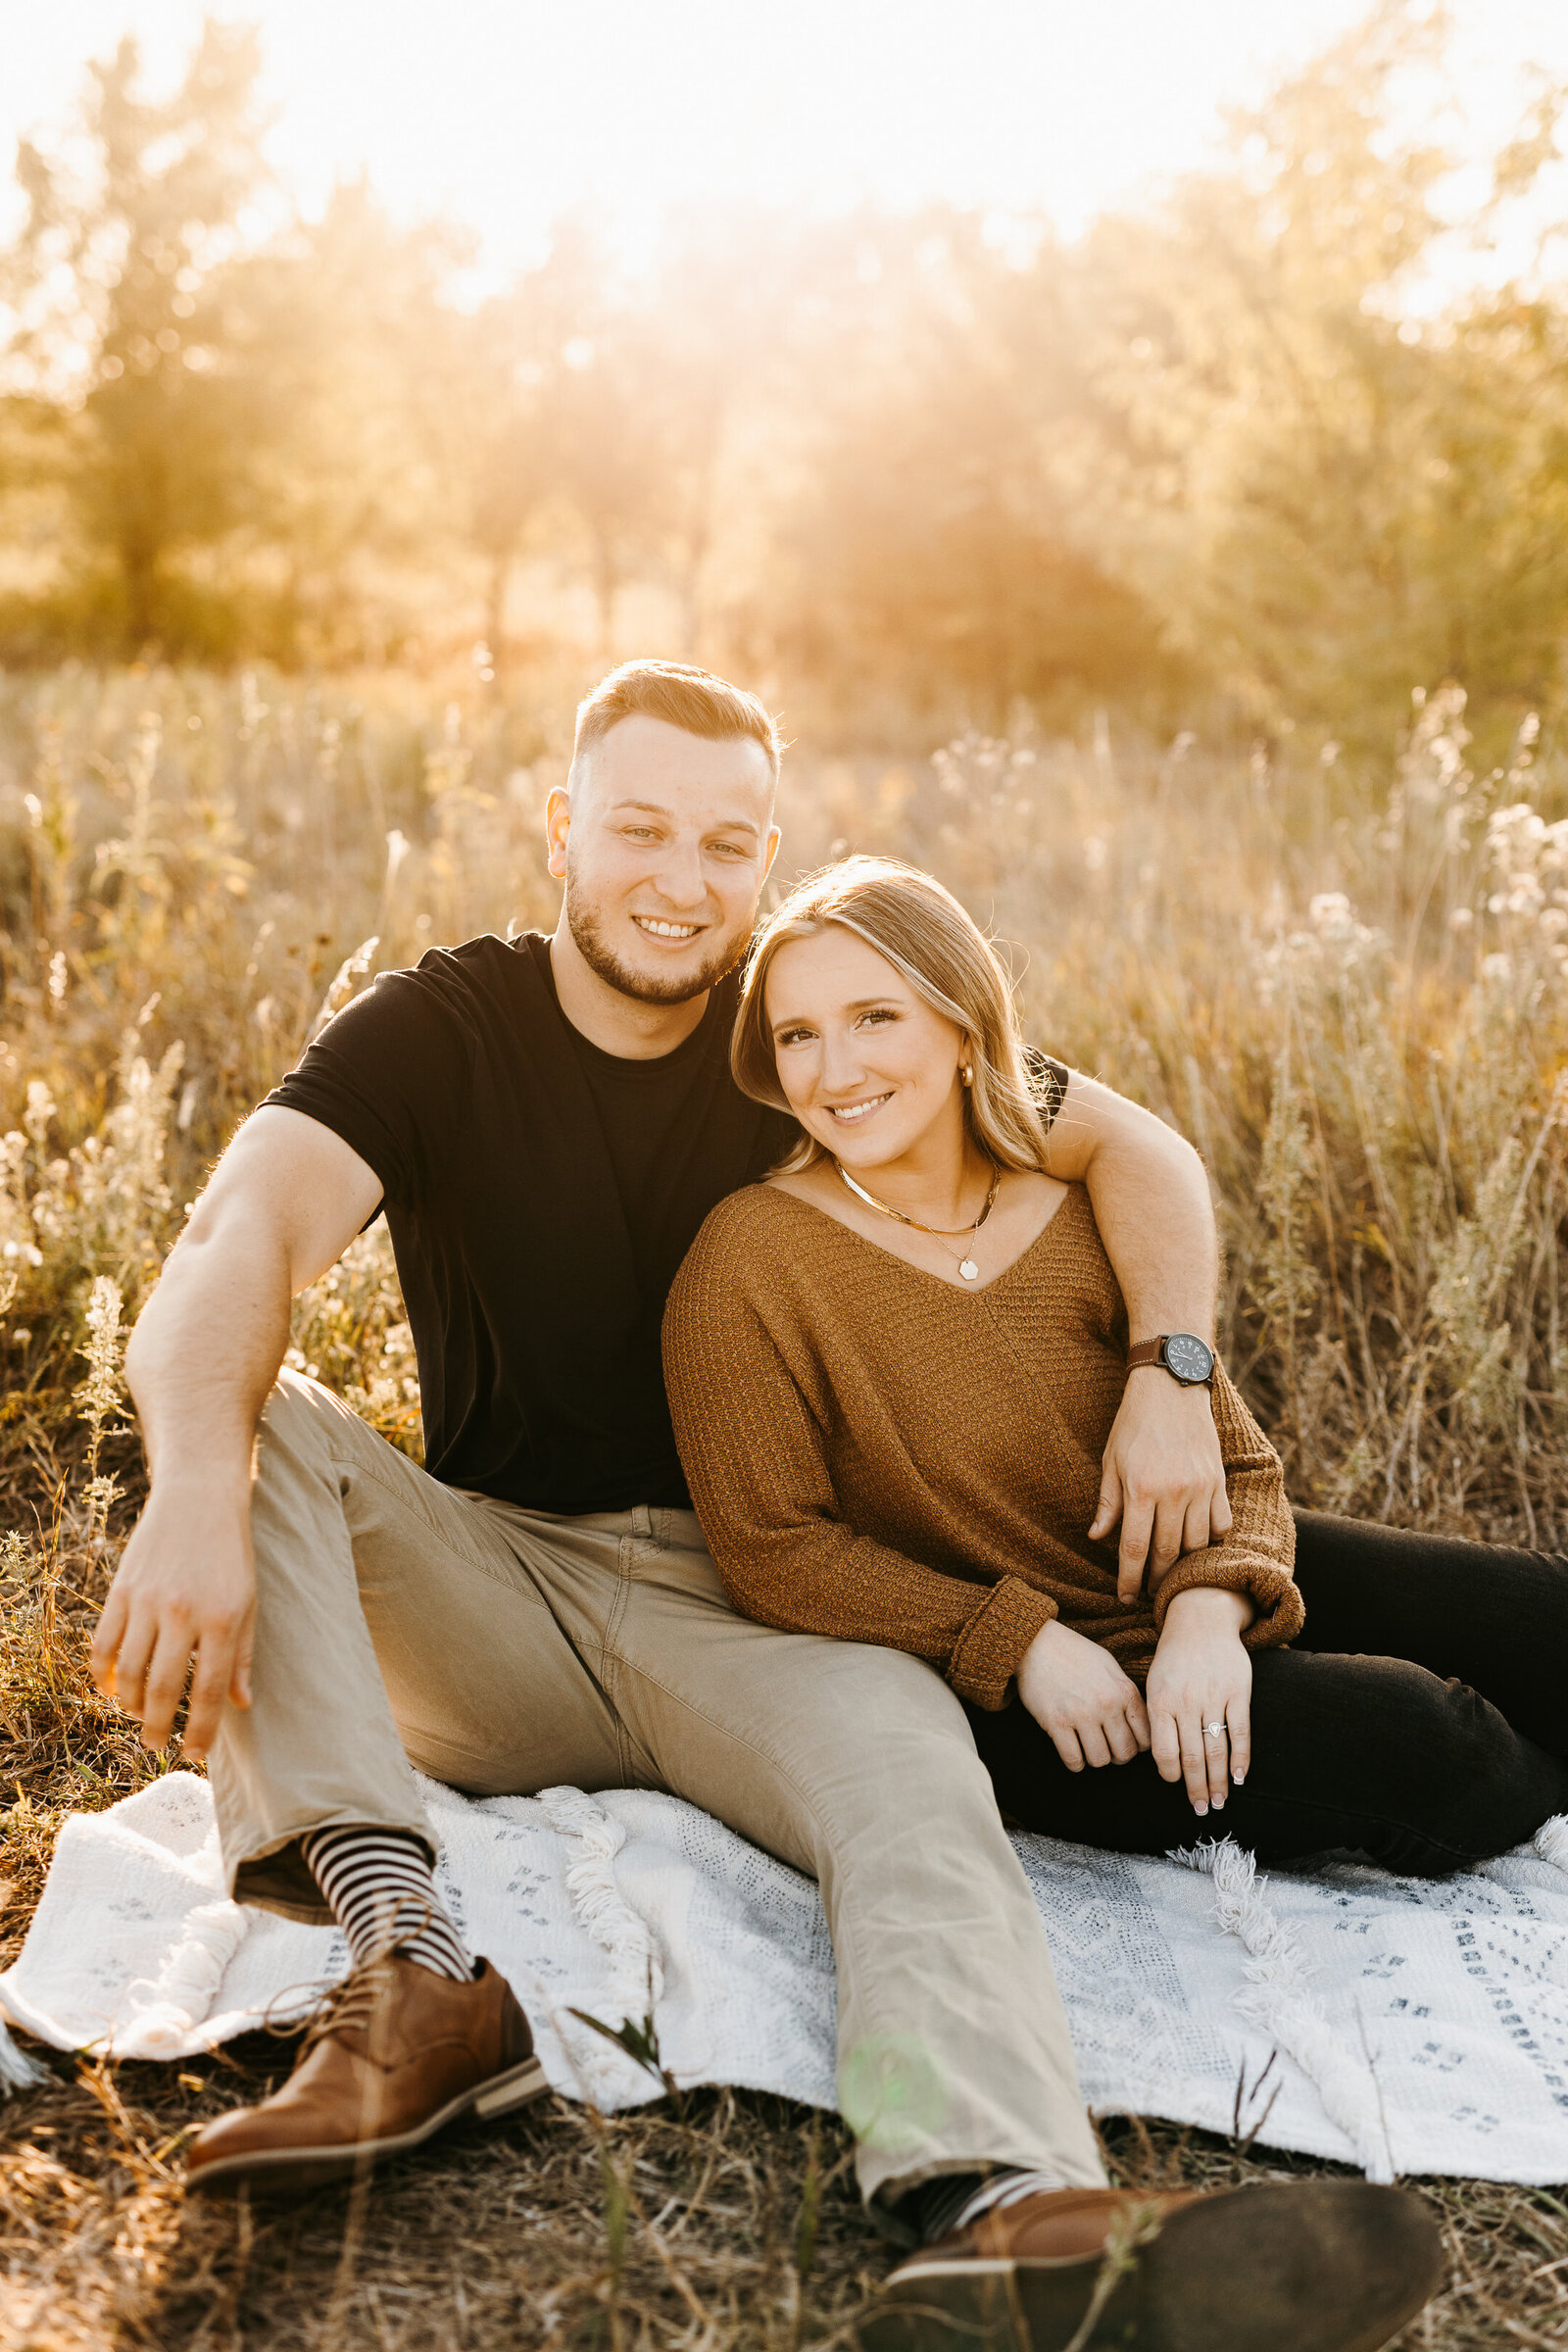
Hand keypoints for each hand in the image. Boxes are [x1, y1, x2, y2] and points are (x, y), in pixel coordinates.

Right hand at [89, 1472, 255, 1761]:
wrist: (199, 1498)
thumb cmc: (231, 1555)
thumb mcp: (249, 1602)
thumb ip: (243, 1656)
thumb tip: (242, 1706)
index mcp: (224, 1619)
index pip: (210, 1690)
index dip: (201, 1729)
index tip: (195, 1754)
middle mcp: (184, 1612)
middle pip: (164, 1688)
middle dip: (158, 1726)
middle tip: (157, 1746)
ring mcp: (148, 1600)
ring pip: (129, 1671)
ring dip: (131, 1704)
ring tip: (139, 1717)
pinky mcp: (122, 1590)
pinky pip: (104, 1643)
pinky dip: (104, 1673)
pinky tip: (112, 1688)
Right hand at [1016, 1619, 1151, 1772]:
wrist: (1036, 1642)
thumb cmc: (1074, 1654)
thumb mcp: (1109, 1666)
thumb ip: (1125, 1693)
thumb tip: (1139, 1723)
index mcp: (1124, 1691)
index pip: (1146, 1737)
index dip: (1137, 1746)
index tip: (1124, 1742)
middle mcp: (1107, 1704)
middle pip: (1124, 1753)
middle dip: (1116, 1756)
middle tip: (1105, 1747)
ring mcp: (1081, 1714)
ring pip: (1100, 1760)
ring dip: (1094, 1758)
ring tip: (1087, 1746)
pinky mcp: (1056, 1722)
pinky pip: (1073, 1760)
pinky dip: (1075, 1761)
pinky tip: (1072, 1749)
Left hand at [1089, 1372, 1230, 1602]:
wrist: (1171, 1388)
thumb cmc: (1133, 1425)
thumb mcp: (1111, 1461)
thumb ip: (1107, 1503)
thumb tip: (1096, 1538)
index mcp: (1140, 1489)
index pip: (1134, 1548)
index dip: (1128, 1579)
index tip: (1125, 1597)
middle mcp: (1173, 1492)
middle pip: (1168, 1553)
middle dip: (1156, 1578)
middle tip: (1148, 1591)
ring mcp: (1200, 1488)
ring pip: (1196, 1543)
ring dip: (1183, 1562)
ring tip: (1171, 1569)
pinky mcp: (1219, 1481)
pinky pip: (1221, 1525)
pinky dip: (1211, 1539)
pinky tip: (1197, 1542)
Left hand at [1144, 1586, 1251, 1814]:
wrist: (1201, 1620)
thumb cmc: (1174, 1657)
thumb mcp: (1154, 1682)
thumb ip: (1157, 1718)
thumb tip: (1163, 1760)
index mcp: (1160, 1701)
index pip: (1164, 1751)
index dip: (1171, 1775)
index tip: (1177, 1787)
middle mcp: (1186, 1702)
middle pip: (1192, 1756)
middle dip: (1197, 1788)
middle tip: (1203, 1809)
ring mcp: (1213, 1697)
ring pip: (1216, 1749)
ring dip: (1219, 1780)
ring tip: (1221, 1801)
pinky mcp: (1237, 1692)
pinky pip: (1240, 1731)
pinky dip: (1241, 1757)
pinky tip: (1240, 1777)